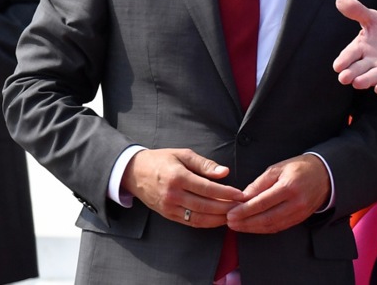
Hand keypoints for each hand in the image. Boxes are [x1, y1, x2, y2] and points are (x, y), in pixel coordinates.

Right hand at [121, 148, 244, 227]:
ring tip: (234, 215)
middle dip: (226, 208)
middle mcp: (173, 194)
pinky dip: (206, 223)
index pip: (207, 188)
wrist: (134, 172)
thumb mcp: (183, 154)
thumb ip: (205, 164)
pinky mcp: (167, 215)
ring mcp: (169, 207)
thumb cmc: (162, 160)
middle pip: (205, 205)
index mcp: (178, 177)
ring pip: (198, 217)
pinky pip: (190, 222)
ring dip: (218, 219)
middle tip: (242, 207)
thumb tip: (224, 172)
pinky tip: (218, 220)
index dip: (226, 193)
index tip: (240, 194)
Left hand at [226, 154, 329, 233]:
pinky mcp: (300, 219)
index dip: (244, 210)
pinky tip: (252, 227)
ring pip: (272, 226)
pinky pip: (279, 227)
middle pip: (266, 218)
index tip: (231, 213)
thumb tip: (243, 197)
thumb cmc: (299, 168)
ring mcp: (299, 213)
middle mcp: (296, 202)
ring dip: (252, 228)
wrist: (324, 174)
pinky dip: (264, 229)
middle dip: (245, 222)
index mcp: (289, 186)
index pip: (262, 203)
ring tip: (237, 226)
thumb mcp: (278, 168)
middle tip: (230, 222)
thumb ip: (260, 183)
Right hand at [333, 0, 376, 93]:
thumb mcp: (373, 19)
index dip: (344, 60)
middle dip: (351, 74)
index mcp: (361, 49)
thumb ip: (358, 11)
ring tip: (357, 83)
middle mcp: (369, 63)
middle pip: (358, 69)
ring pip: (372, 77)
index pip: (349, 55)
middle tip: (344, 78)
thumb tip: (339, 0)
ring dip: (365, 80)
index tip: (337, 66)